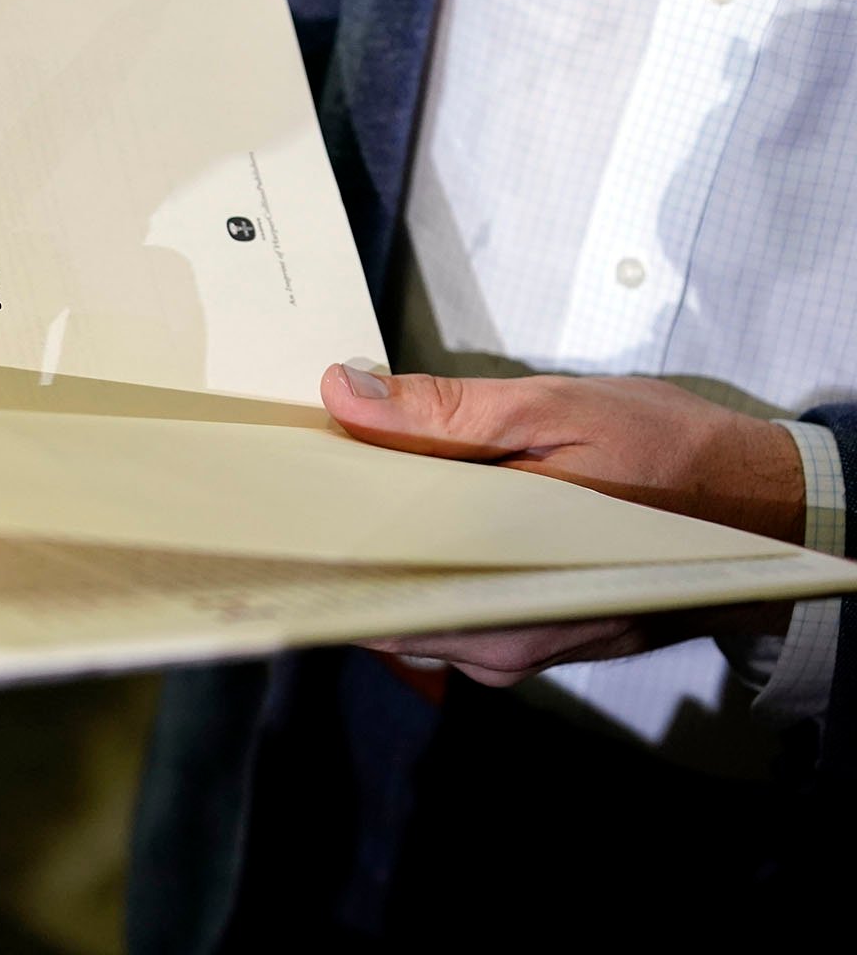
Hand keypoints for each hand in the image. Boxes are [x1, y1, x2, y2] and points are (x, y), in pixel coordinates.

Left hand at [321, 363, 804, 684]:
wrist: (766, 511)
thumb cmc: (671, 457)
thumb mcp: (557, 411)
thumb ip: (445, 413)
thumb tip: (346, 395)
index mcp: (499, 594)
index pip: (367, 583)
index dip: (315, 535)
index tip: (277, 487)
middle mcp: (495, 644)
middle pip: (378, 595)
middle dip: (339, 534)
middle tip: (303, 469)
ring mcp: (509, 649)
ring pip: (407, 602)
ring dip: (378, 544)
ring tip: (348, 478)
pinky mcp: (521, 638)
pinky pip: (443, 604)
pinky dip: (418, 556)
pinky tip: (404, 508)